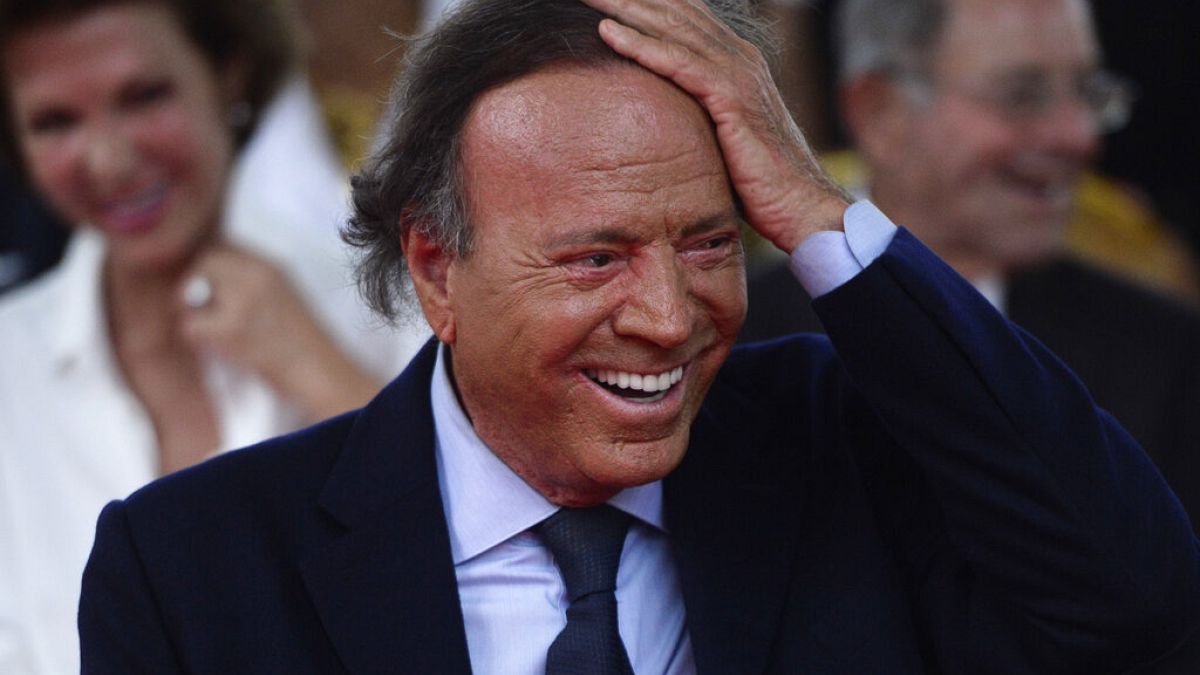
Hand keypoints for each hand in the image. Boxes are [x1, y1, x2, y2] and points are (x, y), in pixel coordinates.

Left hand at [178, 244, 381, 420]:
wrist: (317, 370)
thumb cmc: (300, 339)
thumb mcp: (285, 291)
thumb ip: (252, 277)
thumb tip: (210, 270)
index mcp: (270, 265)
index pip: (223, 245)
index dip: (211, 266)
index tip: (213, 287)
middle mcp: (257, 275)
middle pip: (204, 261)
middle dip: (195, 283)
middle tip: (205, 308)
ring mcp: (243, 301)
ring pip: (188, 291)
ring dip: (194, 311)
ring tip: (216, 330)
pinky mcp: (231, 330)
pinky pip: (190, 325)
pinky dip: (198, 338)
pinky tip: (221, 348)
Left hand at [581, 0, 849, 251]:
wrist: (801, 206)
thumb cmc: (760, 183)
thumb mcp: (722, 138)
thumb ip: (695, 116)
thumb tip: (657, 122)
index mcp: (735, 61)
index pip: (683, 16)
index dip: (646, 1)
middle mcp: (739, 57)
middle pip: (674, 11)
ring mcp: (738, 74)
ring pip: (672, 28)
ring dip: (627, 8)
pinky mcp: (733, 98)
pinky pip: (680, 63)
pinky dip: (643, 46)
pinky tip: (609, 33)